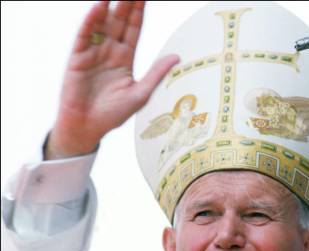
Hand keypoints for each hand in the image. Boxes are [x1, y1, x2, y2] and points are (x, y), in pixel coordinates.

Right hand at [46, 1, 179, 158]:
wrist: (88, 126)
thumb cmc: (113, 114)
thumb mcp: (141, 93)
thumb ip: (156, 73)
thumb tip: (176, 57)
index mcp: (125, 59)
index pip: (133, 30)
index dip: (139, 13)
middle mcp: (109, 51)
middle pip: (119, 22)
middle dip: (126, 4)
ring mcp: (93, 52)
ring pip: (102, 24)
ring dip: (108, 7)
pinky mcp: (78, 57)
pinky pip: (85, 35)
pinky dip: (91, 21)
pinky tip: (99, 7)